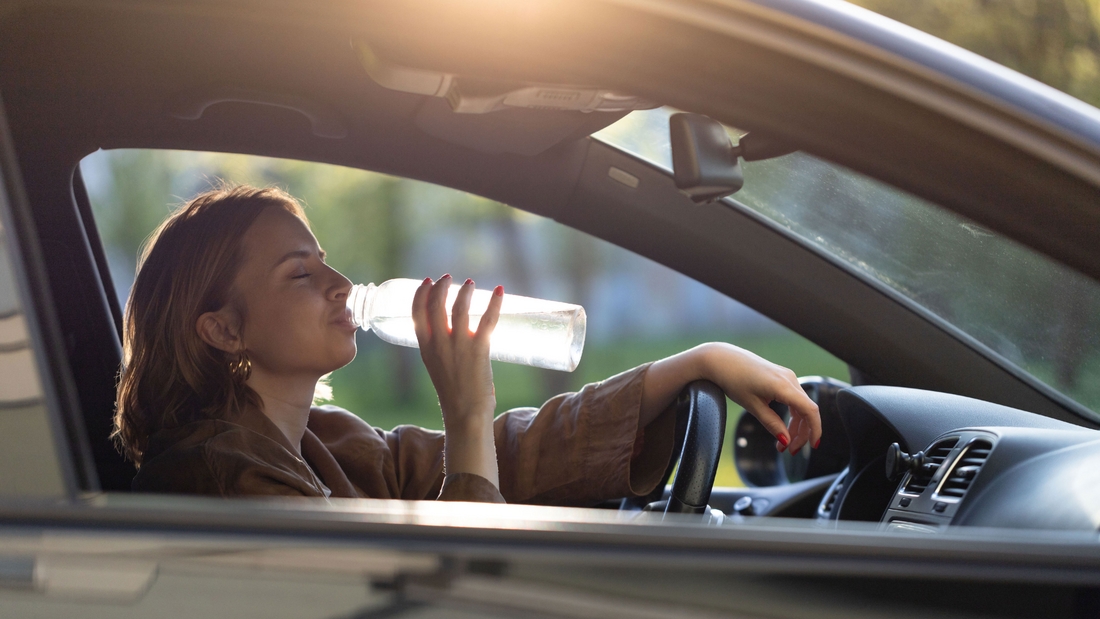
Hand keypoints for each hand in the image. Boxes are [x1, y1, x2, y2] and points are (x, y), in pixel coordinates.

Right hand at [411, 275, 502, 486]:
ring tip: (470, 283)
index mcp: (425, 348)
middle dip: (441, 286)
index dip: (421, 293)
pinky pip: (487, 319)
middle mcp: (439, 344)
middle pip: (436, 304)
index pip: (416, 313)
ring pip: (459, 307)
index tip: (428, 281)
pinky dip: (495, 302)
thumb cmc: (454, 392)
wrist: (465, 415)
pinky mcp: (479, 349)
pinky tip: (500, 291)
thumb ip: (440, 347)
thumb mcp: (437, 366)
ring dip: (465, 291)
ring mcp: (458, 346)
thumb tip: (452, 328)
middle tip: (448, 278)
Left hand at [641, 343, 820, 453]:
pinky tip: (784, 426)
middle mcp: (789, 379)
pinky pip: (794, 398)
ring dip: (796, 425)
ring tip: (784, 442)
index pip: (810, 410)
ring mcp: (786, 376)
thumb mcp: (752, 406)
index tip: (813, 446)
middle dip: (801, 433)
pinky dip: (792, 414)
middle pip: (807, 410)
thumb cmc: (733, 379)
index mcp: (783, 386)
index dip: (815, 430)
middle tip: (790, 450)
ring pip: (801, 405)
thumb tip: (786, 440)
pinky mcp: (781, 377)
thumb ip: (771, 424)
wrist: (722, 359)